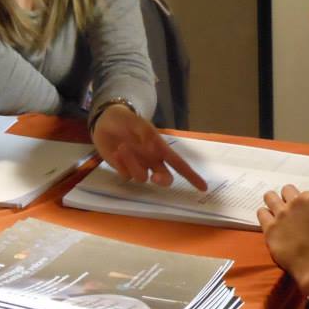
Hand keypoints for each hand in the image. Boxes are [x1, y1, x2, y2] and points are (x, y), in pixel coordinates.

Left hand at [92, 104, 206, 189]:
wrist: (105, 121)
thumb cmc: (127, 121)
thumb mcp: (138, 123)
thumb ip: (147, 135)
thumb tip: (156, 149)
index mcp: (161, 148)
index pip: (179, 164)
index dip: (192, 176)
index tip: (203, 187)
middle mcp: (152, 160)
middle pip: (165, 177)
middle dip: (162, 179)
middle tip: (155, 177)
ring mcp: (138, 166)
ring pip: (142, 177)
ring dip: (133, 163)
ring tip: (123, 147)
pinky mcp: (124, 170)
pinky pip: (126, 175)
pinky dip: (122, 164)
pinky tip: (116, 152)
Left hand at [257, 184, 308, 297]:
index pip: (305, 193)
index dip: (304, 204)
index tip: (304, 213)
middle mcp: (297, 202)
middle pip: (286, 190)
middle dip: (287, 198)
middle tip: (289, 210)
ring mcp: (281, 213)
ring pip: (269, 196)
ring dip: (272, 202)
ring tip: (275, 212)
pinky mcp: (269, 227)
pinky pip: (261, 213)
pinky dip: (264, 216)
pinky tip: (269, 224)